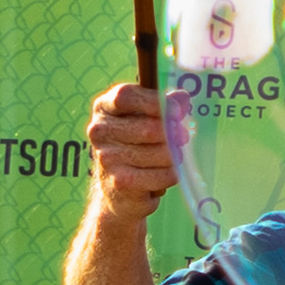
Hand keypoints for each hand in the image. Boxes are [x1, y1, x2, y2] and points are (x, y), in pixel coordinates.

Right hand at [83, 81, 177, 221]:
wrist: (118, 188)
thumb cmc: (136, 143)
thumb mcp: (145, 117)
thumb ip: (163, 104)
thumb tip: (182, 97)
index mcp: (104, 108)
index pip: (125, 97)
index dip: (154, 101)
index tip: (176, 110)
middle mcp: (100, 131)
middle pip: (150, 128)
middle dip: (174, 133)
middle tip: (184, 136)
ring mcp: (107, 157)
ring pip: (161, 153)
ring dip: (175, 156)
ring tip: (172, 157)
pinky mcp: (120, 181)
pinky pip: (163, 174)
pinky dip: (172, 174)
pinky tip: (166, 173)